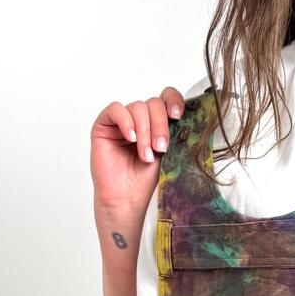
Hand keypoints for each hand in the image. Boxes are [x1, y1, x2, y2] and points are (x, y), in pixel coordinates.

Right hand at [90, 85, 187, 213]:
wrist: (127, 198)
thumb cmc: (145, 179)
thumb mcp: (169, 152)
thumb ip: (175, 131)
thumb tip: (190, 115)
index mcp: (157, 121)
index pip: (166, 97)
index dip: (173, 101)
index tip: (178, 116)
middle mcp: (140, 118)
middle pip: (153, 103)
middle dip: (160, 125)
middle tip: (161, 147)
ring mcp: (121, 120)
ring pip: (137, 107)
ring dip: (144, 131)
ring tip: (145, 154)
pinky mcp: (104, 125)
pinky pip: (115, 110)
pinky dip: (125, 121)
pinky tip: (131, 138)